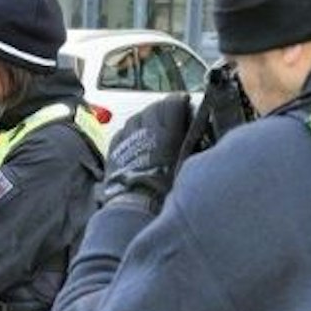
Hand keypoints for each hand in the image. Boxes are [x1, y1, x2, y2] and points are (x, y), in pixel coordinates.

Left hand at [94, 94, 192, 214]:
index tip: (183, 102)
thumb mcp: (186, 169)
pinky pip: (121, 133)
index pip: (173, 104)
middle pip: (153, 108)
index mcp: (168, 134)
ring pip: (135, 118)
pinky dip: (129, 132)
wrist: (134, 209)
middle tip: (169, 115)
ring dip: (144, 119)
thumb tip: (196, 137)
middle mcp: (146, 131)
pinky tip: (134, 140)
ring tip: (151, 128)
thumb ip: (190, 148)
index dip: (179, 101)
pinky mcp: (114, 150)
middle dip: (162, 108)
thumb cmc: (163, 194)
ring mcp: (127, 139)